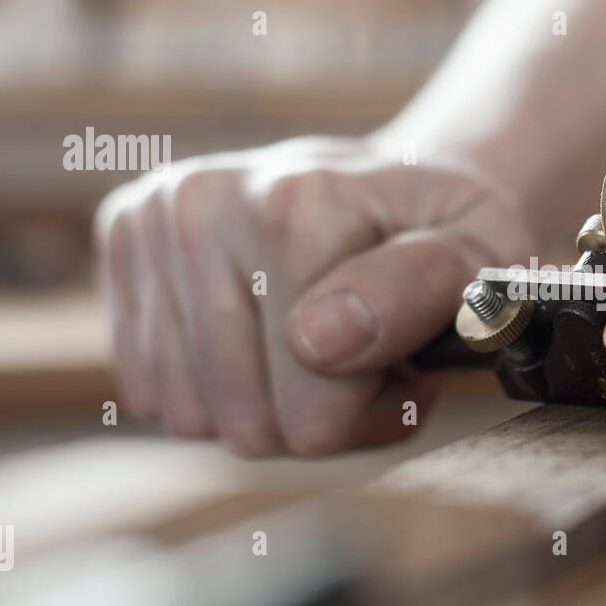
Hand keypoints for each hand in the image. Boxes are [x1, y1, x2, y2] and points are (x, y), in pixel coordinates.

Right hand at [93, 136, 535, 454]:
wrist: (395, 180)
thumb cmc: (448, 231)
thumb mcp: (482, 257)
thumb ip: (420, 292)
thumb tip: (318, 340)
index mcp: (298, 207)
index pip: (313, 416)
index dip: (375, 412)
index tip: (407, 365)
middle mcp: (205, 204)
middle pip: (247, 425)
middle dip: (319, 414)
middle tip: (365, 357)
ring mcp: (154, 218)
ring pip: (194, 417)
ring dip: (265, 404)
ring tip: (320, 343)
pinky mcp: (123, 237)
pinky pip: (151, 389)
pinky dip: (211, 385)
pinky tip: (262, 334)